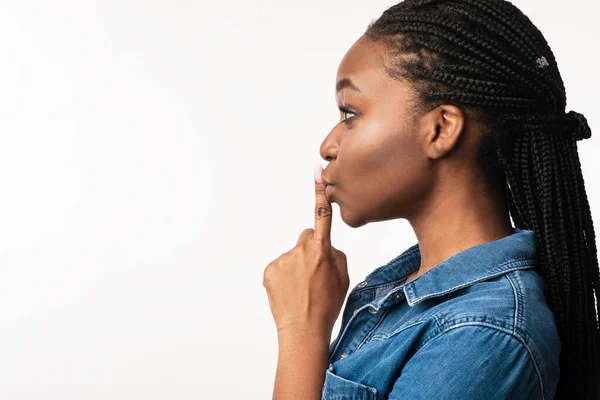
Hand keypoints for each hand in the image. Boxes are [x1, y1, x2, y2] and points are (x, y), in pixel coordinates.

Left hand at [263, 164, 349, 335]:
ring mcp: (282, 260)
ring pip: (293, 254)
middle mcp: (300, 250)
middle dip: (311, 249)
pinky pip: (280, 265)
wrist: (303, 330)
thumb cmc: (327, 306)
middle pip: (306, 238)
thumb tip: (326, 247)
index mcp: (322, 251)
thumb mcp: (344, 279)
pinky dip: (284, 275)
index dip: (319, 191)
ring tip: (302, 288)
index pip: (322, 215)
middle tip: (314, 273)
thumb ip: (336, 255)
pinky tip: (290, 291)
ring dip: (297, 265)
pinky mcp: (269, 269)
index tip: (316, 170)